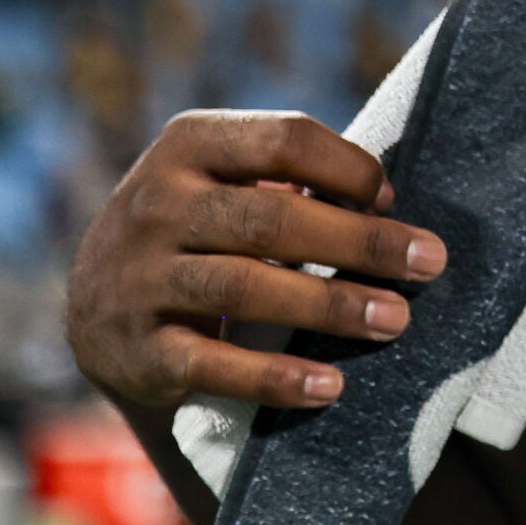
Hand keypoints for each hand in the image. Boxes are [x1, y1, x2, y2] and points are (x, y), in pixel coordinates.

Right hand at [66, 111, 445, 410]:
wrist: (95, 305)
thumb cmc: (199, 227)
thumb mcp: (224, 179)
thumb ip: (293, 178)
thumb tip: (388, 201)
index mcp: (189, 145)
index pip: (285, 139)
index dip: (349, 168)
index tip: (392, 199)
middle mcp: (157, 204)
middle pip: (274, 219)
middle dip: (361, 242)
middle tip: (429, 262)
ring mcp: (139, 277)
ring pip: (247, 288)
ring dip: (331, 306)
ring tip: (396, 319)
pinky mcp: (137, 349)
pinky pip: (213, 364)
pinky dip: (276, 378)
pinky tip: (330, 385)